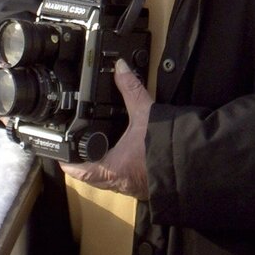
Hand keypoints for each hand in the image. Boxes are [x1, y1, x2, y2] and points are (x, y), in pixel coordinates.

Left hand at [61, 59, 153, 200]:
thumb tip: (120, 68)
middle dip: (85, 166)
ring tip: (99, 152)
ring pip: (109, 180)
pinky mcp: (147, 186)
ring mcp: (134, 187)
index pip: (80, 172)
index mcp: (112, 168)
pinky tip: (127, 157)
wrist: (193, 164)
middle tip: (76, 152)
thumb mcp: (144, 111)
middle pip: (93, 178)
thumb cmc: (165, 145)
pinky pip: (127, 180)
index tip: (60, 157)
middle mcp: (120, 182)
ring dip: (103, 168)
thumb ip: (130, 88)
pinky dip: (122, 169)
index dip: (69, 164)